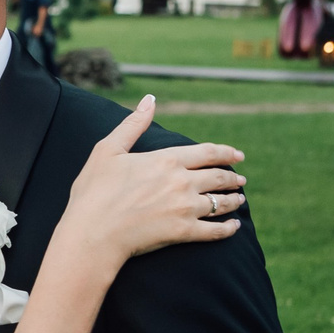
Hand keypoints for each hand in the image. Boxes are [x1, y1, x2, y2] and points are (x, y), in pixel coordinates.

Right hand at [63, 95, 246, 260]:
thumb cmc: (94, 191)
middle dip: (232, 177)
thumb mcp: (108, 150)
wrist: (92, 232)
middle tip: (241, 179)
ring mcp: (185, 208)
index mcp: (166, 160)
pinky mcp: (183, 232)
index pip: (207, 152)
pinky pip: (215, 231)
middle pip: (218, 177)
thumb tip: (149, 99)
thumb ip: (133, 124)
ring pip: (219, 202)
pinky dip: (228, 229)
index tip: (238, 155)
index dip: (226, 153)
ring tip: (239, 200)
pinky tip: (234, 227)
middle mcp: (182, 182)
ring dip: (232, 200)